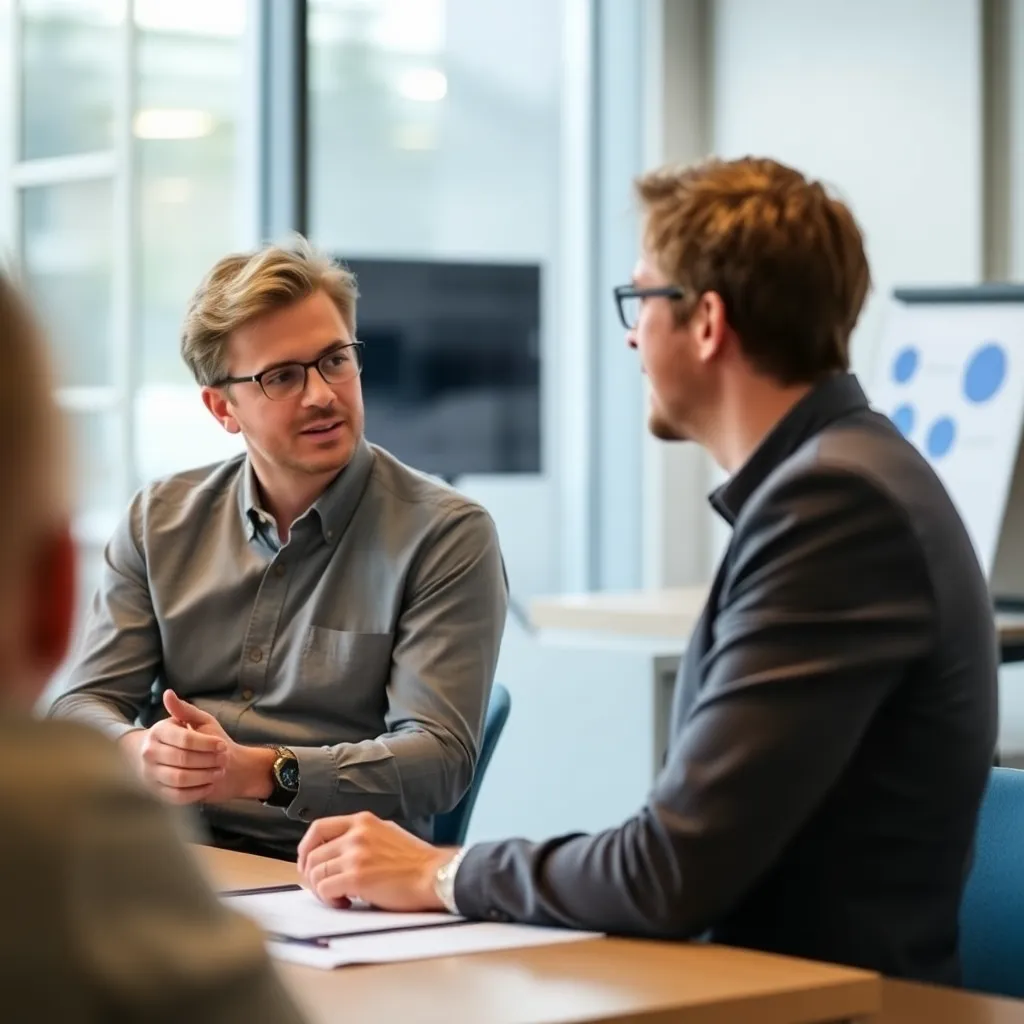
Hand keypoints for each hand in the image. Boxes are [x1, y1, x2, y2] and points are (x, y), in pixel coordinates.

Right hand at [120, 690, 275, 804]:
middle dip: (208, 760)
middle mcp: (150, 753)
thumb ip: (186, 710)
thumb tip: (168, 693)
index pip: (185, 739)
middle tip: (224, 759)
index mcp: (159, 732)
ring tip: (219, 771)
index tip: (222, 745)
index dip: (207, 744)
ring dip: (205, 776)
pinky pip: (178, 796)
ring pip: (180, 778)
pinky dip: (197, 791)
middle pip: (183, 759)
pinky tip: (209, 784)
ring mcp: (152, 774)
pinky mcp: (159, 793)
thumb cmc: (199, 737)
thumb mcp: (197, 720)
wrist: (191, 761)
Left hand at [297, 812, 452, 911]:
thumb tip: (336, 851)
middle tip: (323, 889)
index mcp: (363, 821)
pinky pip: (325, 889)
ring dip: (322, 890)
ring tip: (340, 897)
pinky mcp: (357, 877)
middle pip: (313, 854)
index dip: (306, 848)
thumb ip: (361, 836)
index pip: (318, 828)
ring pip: (316, 873)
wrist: (435, 875)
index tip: (307, 863)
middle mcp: (356, 834)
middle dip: (311, 876)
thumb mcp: (386, 833)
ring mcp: (355, 854)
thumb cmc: (416, 861)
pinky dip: (330, 900)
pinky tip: (346, 903)